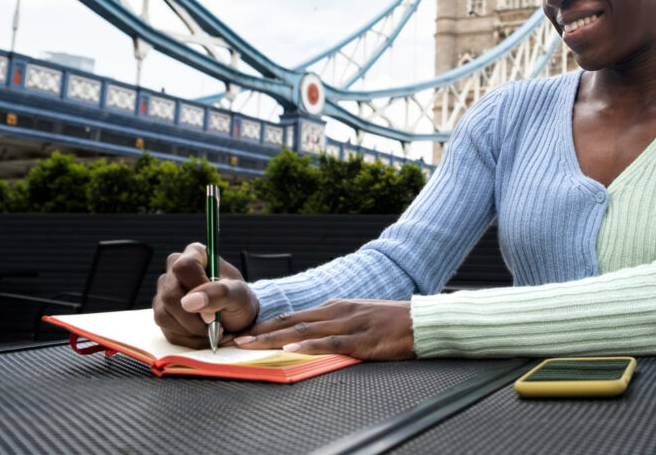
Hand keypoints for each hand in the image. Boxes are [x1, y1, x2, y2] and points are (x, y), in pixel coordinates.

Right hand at [152, 242, 259, 347]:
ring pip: (164, 315)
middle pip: (170, 296)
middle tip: (216, 325)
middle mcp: (174, 271)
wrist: (236, 317)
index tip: (213, 312)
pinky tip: (203, 334)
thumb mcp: (239, 295)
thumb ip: (219, 293)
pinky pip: (165, 330)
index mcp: (195, 254)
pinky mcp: (161, 311)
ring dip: (192, 330)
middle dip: (194, 319)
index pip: (184, 268)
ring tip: (212, 329)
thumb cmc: (239, 300)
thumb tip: (189, 302)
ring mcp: (164, 292)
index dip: (197, 291)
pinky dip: (187, 338)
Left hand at [233, 299, 414, 360]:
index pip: (293, 316)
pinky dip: (309, 345)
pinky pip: (331, 343)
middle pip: (291, 321)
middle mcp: (337, 312)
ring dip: (274, 337)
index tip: (245, 332)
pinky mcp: (361, 339)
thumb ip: (335, 324)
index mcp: (335, 308)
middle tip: (236, 339)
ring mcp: (348, 324)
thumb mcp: (357, 317)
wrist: (419, 321)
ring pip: (303, 330)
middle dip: (261, 330)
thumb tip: (310, 334)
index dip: (266, 324)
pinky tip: (292, 347)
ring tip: (251, 344)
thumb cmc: (390, 322)